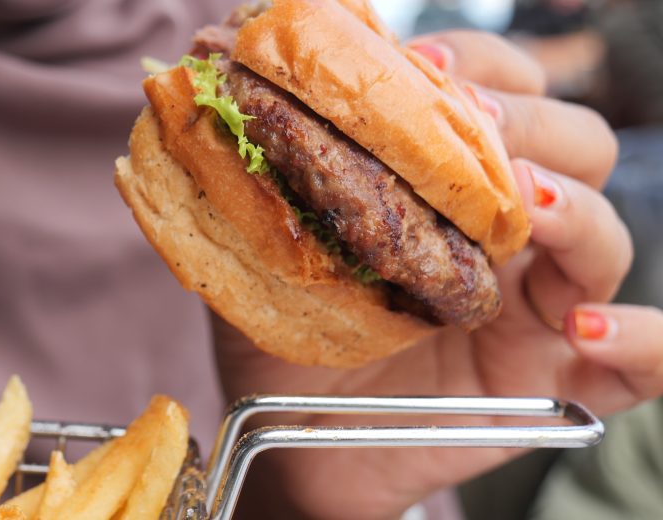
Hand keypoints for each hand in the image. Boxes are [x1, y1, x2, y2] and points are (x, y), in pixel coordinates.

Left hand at [214, 31, 662, 519]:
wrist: (298, 448)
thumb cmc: (288, 348)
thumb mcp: (268, 259)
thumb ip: (263, 199)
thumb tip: (223, 119)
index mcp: (445, 195)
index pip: (500, 98)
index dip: (479, 68)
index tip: (423, 66)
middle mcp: (505, 240)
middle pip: (574, 150)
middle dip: (531, 126)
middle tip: (476, 130)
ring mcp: (538, 310)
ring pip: (608, 240)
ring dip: (577, 210)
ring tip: (525, 210)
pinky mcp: (558, 384)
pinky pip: (643, 365)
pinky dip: (642, 340)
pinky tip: (588, 329)